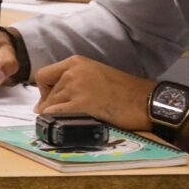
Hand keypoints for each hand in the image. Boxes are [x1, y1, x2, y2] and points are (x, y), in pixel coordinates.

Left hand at [34, 56, 157, 131]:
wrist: (145, 100)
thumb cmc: (123, 91)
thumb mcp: (94, 76)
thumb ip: (72, 83)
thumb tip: (43, 105)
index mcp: (75, 62)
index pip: (43, 76)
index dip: (44, 91)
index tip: (53, 101)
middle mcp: (72, 71)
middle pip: (46, 93)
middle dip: (50, 106)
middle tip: (62, 117)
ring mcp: (76, 86)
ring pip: (50, 105)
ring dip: (55, 115)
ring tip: (68, 121)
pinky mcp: (81, 103)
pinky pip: (55, 113)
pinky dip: (54, 121)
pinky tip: (63, 126)